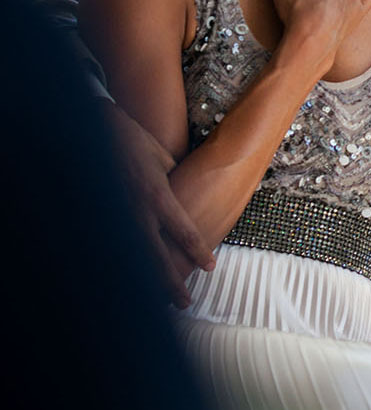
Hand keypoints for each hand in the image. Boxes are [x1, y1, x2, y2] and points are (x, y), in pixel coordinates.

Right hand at [105, 101, 214, 306]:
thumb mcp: (163, 160)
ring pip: (135, 258)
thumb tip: (187, 200)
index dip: (198, 251)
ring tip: (159, 301)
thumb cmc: (135, 142)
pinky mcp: (103, 216)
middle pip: (158, 256)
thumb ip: (176, 183)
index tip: (209, 267)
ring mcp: (117, 216)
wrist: (98, 130)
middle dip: (172, 282)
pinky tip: (133, 282)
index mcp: (158, 195)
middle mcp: (137, 211)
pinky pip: (117, 247)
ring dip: (147, 281)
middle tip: (186, 302)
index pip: (184, 231)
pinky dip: (126, 266)